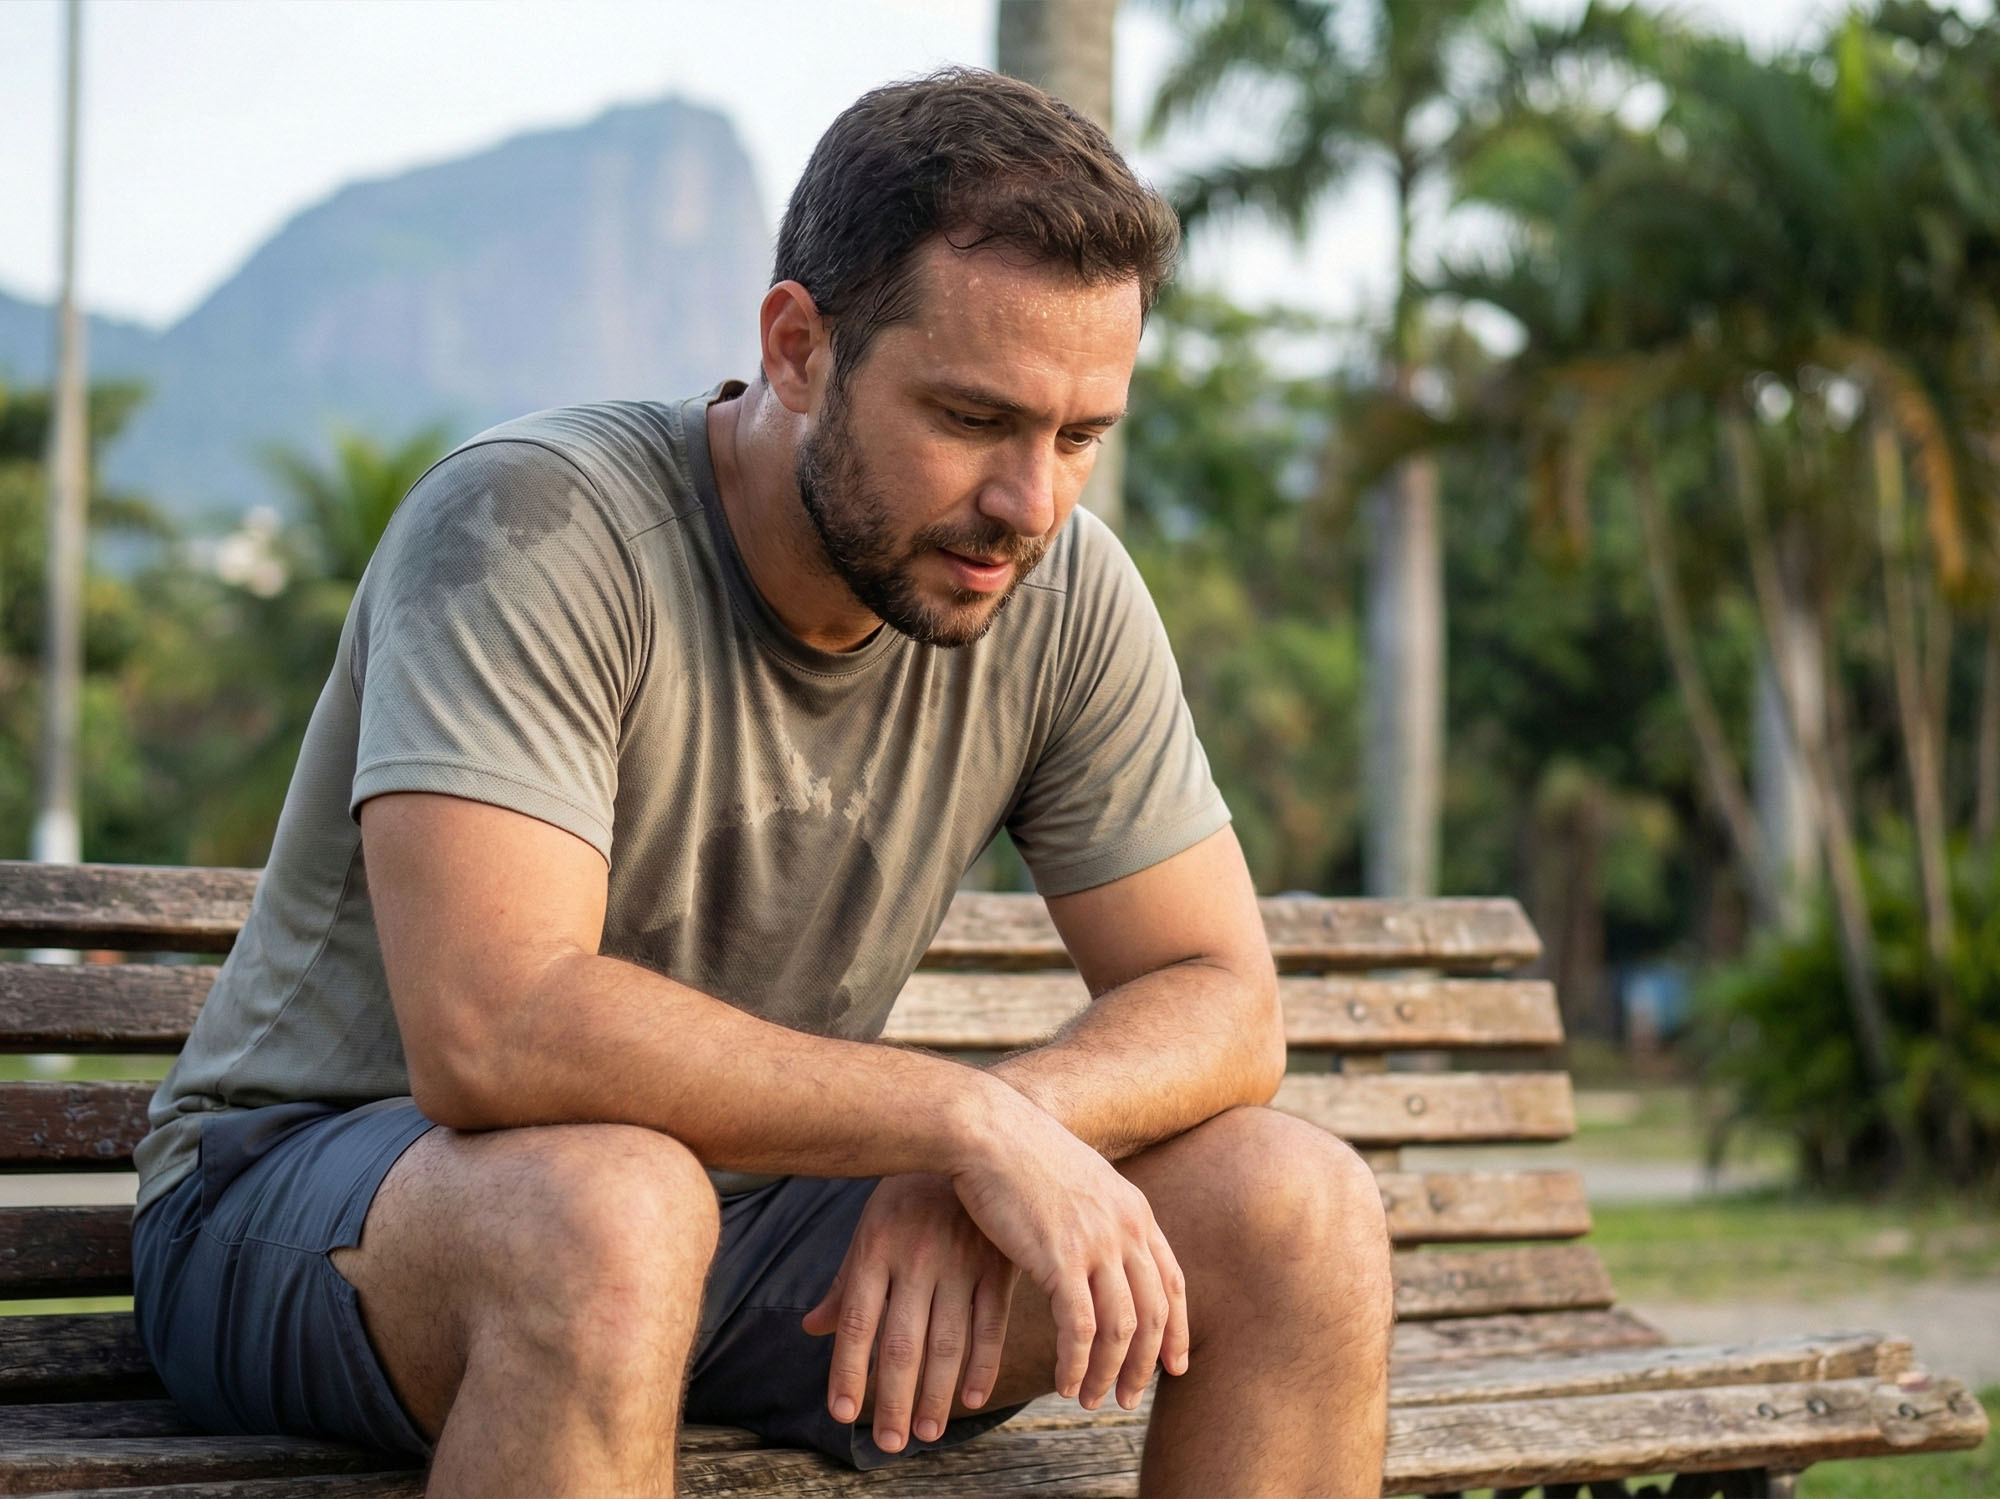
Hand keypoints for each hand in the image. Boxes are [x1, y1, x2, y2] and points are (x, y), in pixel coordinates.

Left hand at [802, 1173, 1018, 1452]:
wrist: (973, 1136)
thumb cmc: (912, 1190)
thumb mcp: (872, 1225)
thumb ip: (847, 1282)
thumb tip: (811, 1328)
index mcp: (877, 1246)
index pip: (858, 1324)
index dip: (849, 1373)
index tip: (844, 1416)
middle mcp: (915, 1257)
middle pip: (900, 1343)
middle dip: (892, 1399)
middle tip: (888, 1443)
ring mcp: (959, 1261)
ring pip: (945, 1342)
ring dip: (936, 1394)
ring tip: (924, 1432)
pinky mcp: (997, 1264)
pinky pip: (990, 1324)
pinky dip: (983, 1365)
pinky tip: (972, 1398)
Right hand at [949, 1091, 1189, 1416]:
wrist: (988, 1130)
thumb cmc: (1020, 1154)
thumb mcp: (1078, 1181)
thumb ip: (1097, 1216)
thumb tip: (1099, 1246)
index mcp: (1134, 1211)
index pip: (1172, 1282)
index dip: (1177, 1329)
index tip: (1174, 1367)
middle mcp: (1126, 1229)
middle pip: (1153, 1313)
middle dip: (1144, 1364)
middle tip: (1127, 1398)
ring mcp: (1096, 1244)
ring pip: (1120, 1328)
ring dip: (1106, 1372)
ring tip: (1089, 1399)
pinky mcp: (1060, 1258)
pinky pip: (1080, 1328)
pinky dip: (1076, 1363)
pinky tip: (1063, 1383)